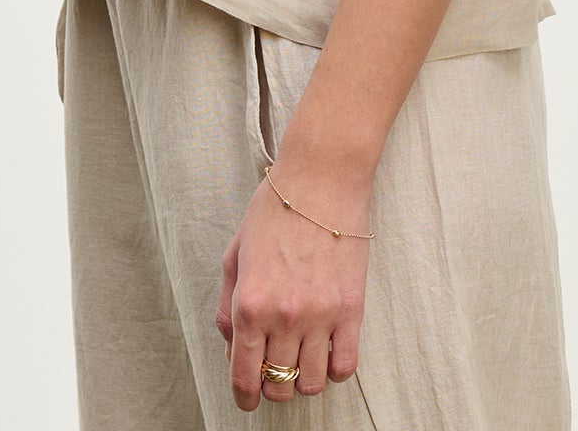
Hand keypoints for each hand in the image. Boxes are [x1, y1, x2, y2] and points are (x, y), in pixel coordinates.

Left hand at [216, 157, 373, 410]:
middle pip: (279, 384)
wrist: (320, 179)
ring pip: (311, 383)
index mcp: (250, 305)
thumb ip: (226, 307)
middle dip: (273, 385)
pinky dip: (335, 370)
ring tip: (302, 359)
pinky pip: (345, 366)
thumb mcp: (234, 255)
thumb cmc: (274, 210)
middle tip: (275, 368)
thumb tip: (232, 349)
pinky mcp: (351, 309)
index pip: (244, 378)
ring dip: (303, 379)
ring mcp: (320, 316)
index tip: (247, 399)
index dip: (244, 398)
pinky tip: (328, 352)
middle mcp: (283, 317)